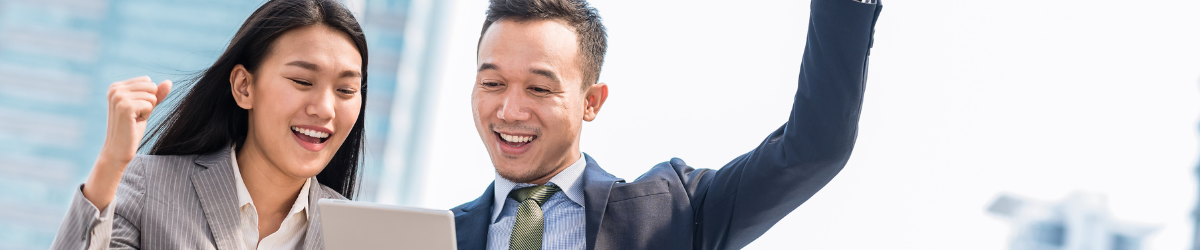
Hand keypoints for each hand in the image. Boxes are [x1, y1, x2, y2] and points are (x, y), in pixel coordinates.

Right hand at [82, 76, 171, 210]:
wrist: (118, 149)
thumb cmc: (131, 129)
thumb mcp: (145, 107)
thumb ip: (156, 94)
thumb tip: (169, 82)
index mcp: (116, 86)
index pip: (147, 81)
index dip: (147, 98)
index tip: (135, 110)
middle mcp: (115, 89)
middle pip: (151, 87)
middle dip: (149, 103)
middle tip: (135, 116)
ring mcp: (119, 97)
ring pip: (152, 96)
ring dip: (147, 110)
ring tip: (133, 120)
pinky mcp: (125, 106)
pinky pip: (150, 104)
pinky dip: (146, 115)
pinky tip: (134, 122)